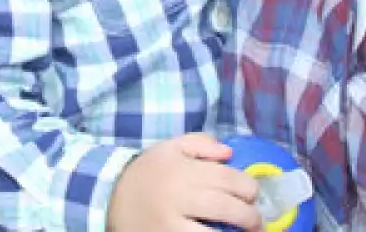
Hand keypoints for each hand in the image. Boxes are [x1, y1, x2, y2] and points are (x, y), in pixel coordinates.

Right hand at [107, 134, 260, 231]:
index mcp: (183, 169)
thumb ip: (200, 143)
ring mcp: (170, 223)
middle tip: (256, 222)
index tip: (252, 195)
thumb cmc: (147, 173)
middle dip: (249, 217)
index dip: (248, 188)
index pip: (227, 178)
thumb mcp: (170, 148)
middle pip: (225, 207)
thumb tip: (229, 153)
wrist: (109, 197)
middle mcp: (178, 196)